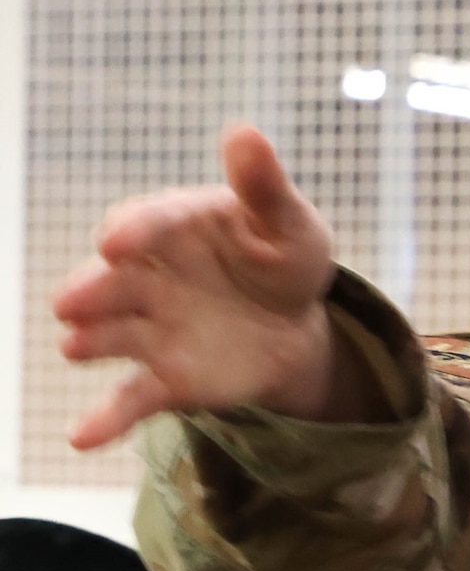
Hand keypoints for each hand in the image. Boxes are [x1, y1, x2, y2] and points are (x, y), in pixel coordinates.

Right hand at [54, 124, 339, 448]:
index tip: (117, 240)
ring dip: (90, 339)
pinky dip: (105, 418)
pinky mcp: (167, 376)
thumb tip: (246, 133)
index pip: (145, 224)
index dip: (132, 231)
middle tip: (72, 301)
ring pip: (109, 334)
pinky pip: (131, 398)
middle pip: (110, 280)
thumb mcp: (287, 222)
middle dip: (91, 289)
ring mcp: (151, 327)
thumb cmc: (283, 256)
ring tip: (75, 346)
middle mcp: (147, 276)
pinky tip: (81, 437)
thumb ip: (264, 187)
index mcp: (173, 228)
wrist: (295, 321)